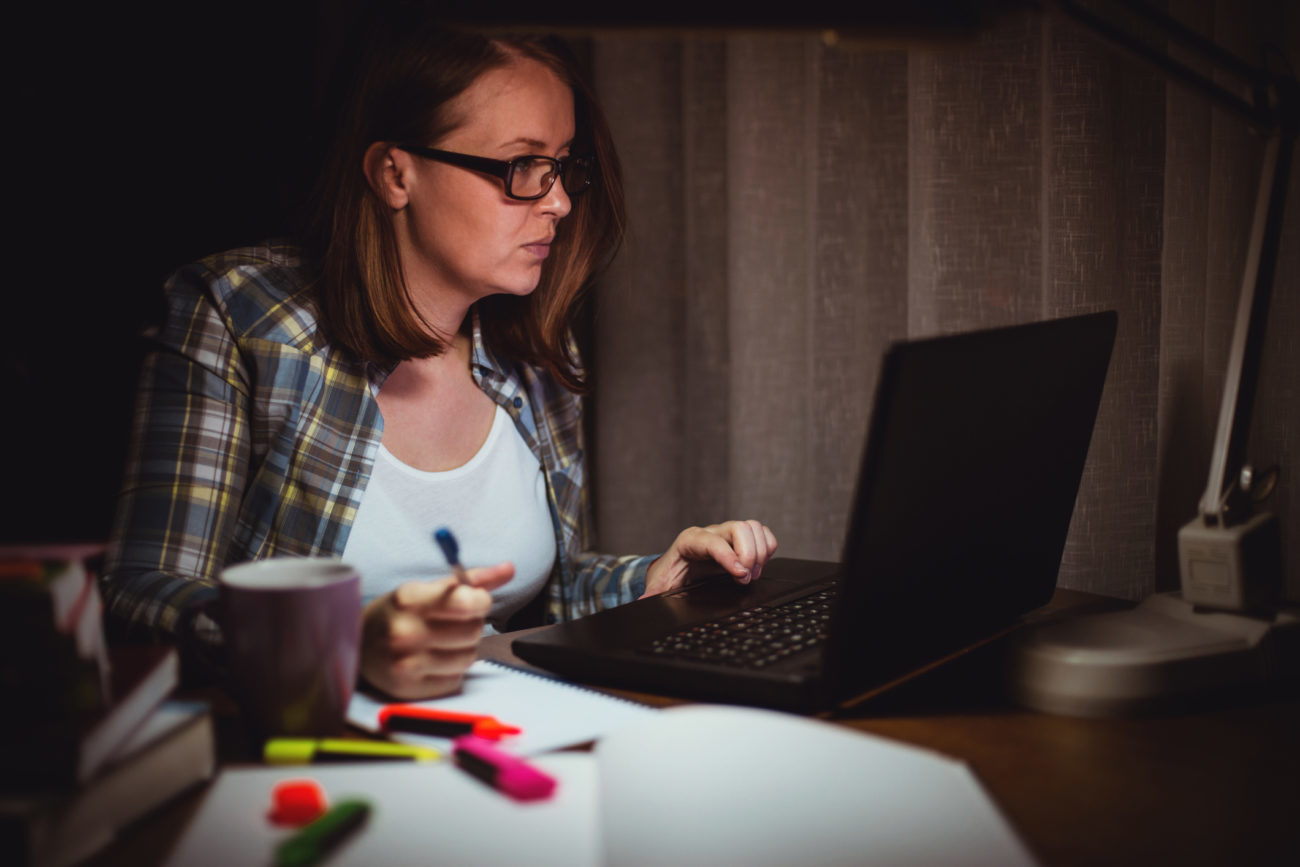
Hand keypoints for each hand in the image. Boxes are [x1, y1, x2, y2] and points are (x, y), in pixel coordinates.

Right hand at [360, 563, 513, 699]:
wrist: (358, 645)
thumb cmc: (399, 613)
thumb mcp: (428, 588)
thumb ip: (471, 579)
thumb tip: (509, 568)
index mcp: (409, 600)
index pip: (465, 601)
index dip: (480, 600)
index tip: (478, 600)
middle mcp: (405, 632)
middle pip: (473, 631)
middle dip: (472, 624)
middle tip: (455, 622)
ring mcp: (406, 664)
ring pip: (469, 657)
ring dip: (464, 648)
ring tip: (442, 642)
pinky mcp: (410, 689)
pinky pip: (456, 679)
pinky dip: (451, 670)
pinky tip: (432, 661)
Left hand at [641, 520, 777, 598]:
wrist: (677, 568)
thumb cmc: (671, 574)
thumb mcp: (660, 586)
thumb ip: (653, 593)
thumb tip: (644, 601)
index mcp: (690, 540)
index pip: (713, 542)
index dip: (729, 557)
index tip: (741, 575)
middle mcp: (711, 533)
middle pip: (739, 528)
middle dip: (748, 555)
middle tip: (746, 578)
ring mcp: (728, 534)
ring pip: (753, 527)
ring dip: (760, 552)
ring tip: (752, 573)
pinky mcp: (741, 539)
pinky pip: (762, 533)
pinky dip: (767, 548)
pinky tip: (758, 566)